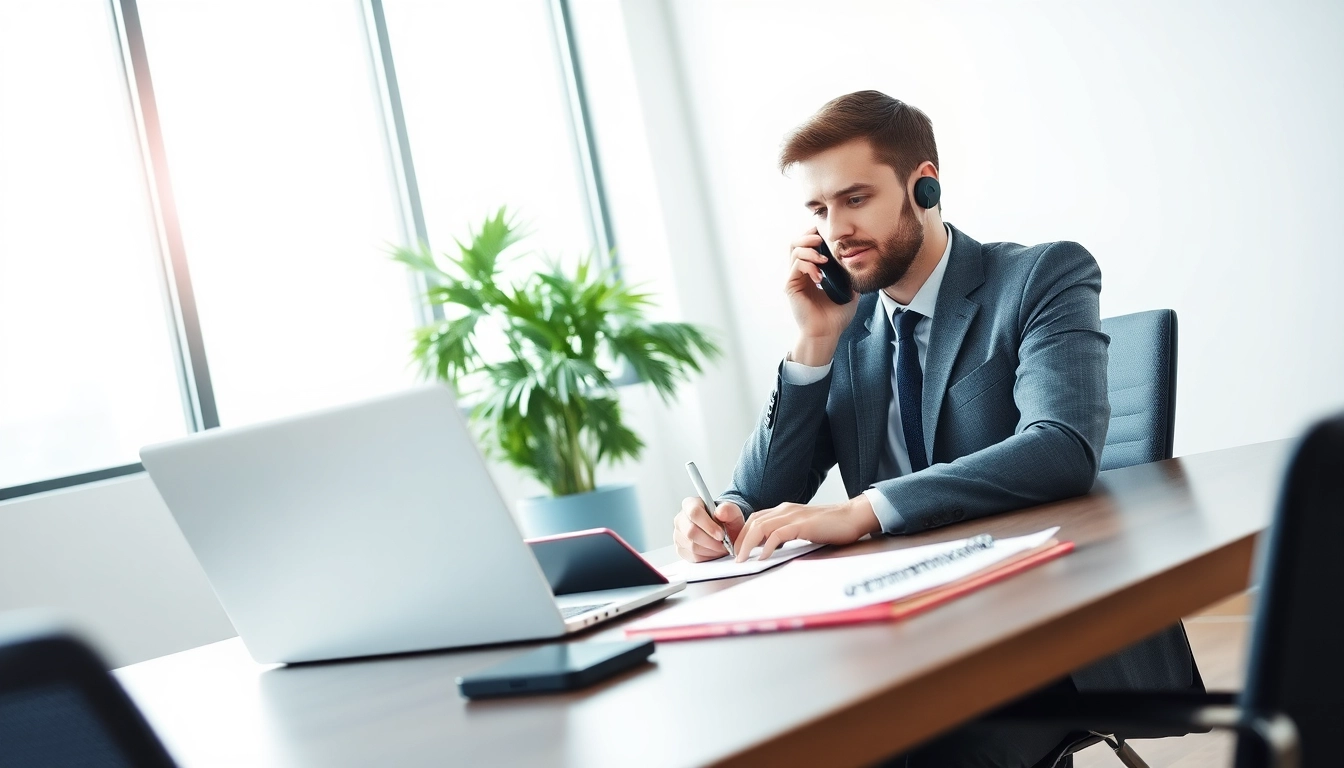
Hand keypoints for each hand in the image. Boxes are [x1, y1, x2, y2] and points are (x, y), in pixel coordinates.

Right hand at [673, 497, 744, 561]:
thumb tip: (720, 512)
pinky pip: (692, 556)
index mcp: (690, 504)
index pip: (694, 513)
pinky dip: (707, 556)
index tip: (721, 534)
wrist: (723, 532)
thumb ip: (728, 510)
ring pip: (692, 546)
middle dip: (711, 541)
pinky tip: (714, 551)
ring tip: (721, 547)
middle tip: (724, 544)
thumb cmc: (725, 520)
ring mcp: (678, 535)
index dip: (708, 525)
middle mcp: (681, 519)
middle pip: (691, 532)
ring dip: (710, 550)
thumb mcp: (732, 512)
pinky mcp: (680, 549)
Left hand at [734, 495, 881, 561]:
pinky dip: (767, 546)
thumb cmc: (831, 525)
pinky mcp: (802, 524)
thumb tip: (771, 547)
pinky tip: (763, 557)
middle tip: (735, 558)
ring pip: (760, 527)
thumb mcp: (803, 528)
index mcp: (785, 510)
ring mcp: (793, 516)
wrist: (852, 517)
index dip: (743, 534)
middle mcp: (785, 510)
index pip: (755, 519)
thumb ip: (787, 533)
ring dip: (748, 544)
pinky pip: (777, 534)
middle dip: (740, 541)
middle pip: (753, 522)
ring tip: (743, 559)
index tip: (738, 550)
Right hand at [786, 229, 859, 365]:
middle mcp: (801, 273)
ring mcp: (795, 279)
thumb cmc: (836, 316)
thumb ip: (850, 274)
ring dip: (809, 249)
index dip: (815, 235)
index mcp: (812, 272)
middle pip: (796, 243)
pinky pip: (796, 266)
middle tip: (821, 239)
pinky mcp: (791, 286)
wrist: (827, 333)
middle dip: (809, 236)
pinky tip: (820, 276)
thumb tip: (860, 259)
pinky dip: (809, 266)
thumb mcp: (849, 290)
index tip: (827, 234)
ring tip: (823, 259)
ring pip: (794, 250)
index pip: (808, 246)